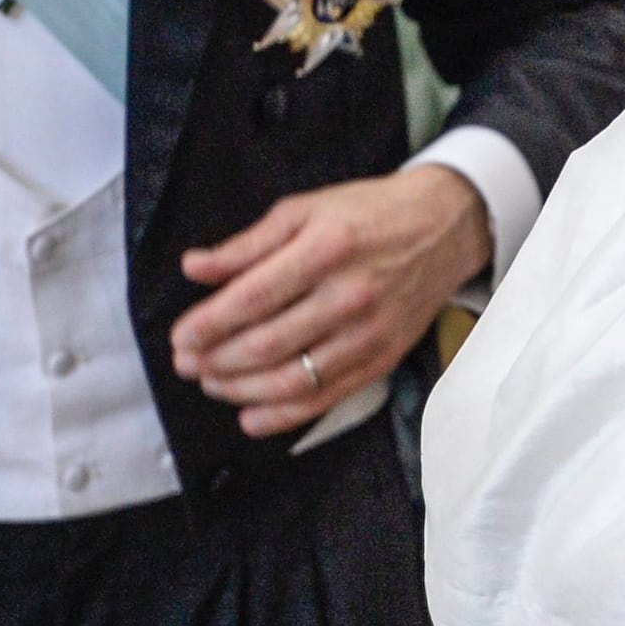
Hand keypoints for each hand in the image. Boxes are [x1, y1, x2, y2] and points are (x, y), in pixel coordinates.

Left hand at [170, 163, 490, 438]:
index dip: (208, 325)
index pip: (253, 299)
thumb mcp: (305, 209)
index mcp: (326, 249)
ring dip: (240, 389)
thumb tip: (194, 268)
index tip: (180, 337)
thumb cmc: (368, 213)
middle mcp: (350, 295)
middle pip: (266, 344)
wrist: (444, 226)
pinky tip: (250, 416)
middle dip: (215, 360)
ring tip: (211, 383)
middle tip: (186, 363)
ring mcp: (369, 333)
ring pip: (292, 379)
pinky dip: (283, 416)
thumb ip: (248, 244)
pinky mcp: (383, 359)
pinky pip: (326, 398)